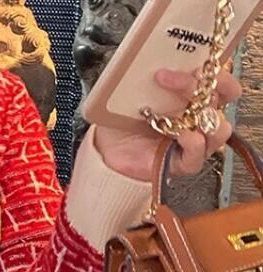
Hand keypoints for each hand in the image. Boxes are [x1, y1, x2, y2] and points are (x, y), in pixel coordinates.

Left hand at [93, 68, 241, 181]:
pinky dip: (193, 142)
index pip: (220, 78)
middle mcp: (196, 117)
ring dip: (205, 116)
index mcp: (190, 95)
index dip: (217, 69)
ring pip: (219, 128)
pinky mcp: (181, 163)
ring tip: (181, 110)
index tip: (195, 62)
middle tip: (187, 78)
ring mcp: (192, 141)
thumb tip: (142, 52)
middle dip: (213, 84)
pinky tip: (179, 133)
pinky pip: (198, 154)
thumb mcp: (128, 90)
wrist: (103, 148)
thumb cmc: (119, 119)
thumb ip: (142, 72)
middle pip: (224, 98)